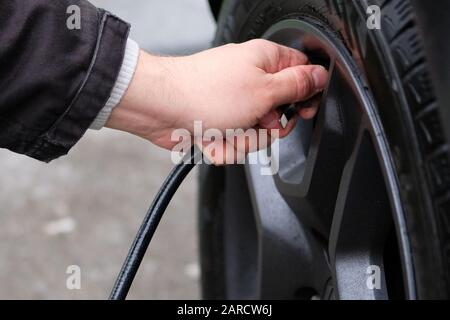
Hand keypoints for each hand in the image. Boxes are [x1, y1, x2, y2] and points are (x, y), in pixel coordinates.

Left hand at [106, 39, 327, 162]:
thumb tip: (319, 77)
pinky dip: (225, 145)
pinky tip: (212, 137)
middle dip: (268, 128)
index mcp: (265, 62)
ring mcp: (234, 104)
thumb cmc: (204, 93)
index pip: (301, 75)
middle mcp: (250, 81)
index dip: (306, 96)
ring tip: (226, 131)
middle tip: (258, 123)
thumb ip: (296, 85)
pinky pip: (235, 142)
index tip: (301, 111)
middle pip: (280, 114)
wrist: (161, 109)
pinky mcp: (219, 122)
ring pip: (257, 134)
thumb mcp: (263, 91)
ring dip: (243, 140)